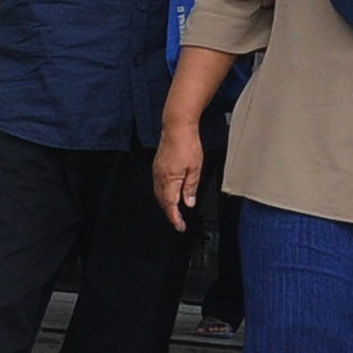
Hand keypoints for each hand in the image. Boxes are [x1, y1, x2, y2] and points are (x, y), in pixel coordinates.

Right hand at [151, 115, 207, 229]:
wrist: (177, 126)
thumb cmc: (187, 142)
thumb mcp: (196, 168)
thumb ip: (191, 188)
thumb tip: (188, 203)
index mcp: (169, 180)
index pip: (171, 206)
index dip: (175, 219)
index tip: (180, 226)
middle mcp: (160, 177)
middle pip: (163, 202)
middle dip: (170, 214)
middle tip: (179, 222)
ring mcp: (157, 171)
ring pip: (159, 194)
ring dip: (166, 204)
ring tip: (175, 211)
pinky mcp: (157, 165)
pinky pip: (158, 185)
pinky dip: (164, 194)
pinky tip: (170, 194)